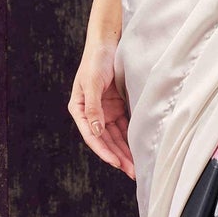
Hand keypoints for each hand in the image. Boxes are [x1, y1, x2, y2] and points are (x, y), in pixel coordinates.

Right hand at [69, 24, 134, 176]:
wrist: (107, 43)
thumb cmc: (96, 60)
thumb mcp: (92, 83)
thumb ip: (93, 107)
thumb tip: (95, 131)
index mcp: (79, 109)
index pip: (92, 135)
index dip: (104, 151)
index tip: (116, 163)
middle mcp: (91, 113)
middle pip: (105, 140)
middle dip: (118, 157)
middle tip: (132, 173)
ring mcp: (104, 111)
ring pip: (116, 136)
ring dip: (125, 152)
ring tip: (136, 168)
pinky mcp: (116, 106)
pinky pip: (124, 127)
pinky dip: (130, 138)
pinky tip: (138, 150)